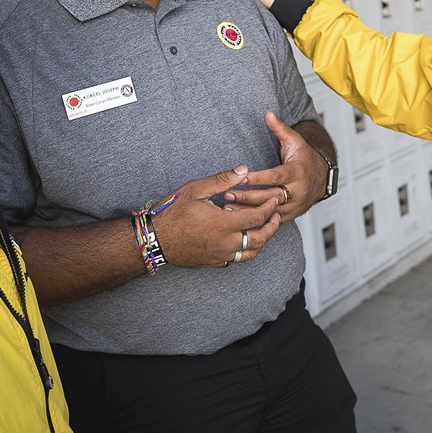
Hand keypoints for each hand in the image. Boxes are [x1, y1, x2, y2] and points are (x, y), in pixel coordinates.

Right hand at [152, 165, 282, 266]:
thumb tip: (243, 170)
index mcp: (224, 224)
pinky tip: (244, 239)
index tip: (275, 199)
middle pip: (259, 239)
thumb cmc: (172, 212)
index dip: (269, 207)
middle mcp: (225, 243)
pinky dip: (245, 250)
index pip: (257, 217)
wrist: (154, 238)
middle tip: (276, 215)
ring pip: (250, 253)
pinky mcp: (213, 262)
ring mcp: (220, 255)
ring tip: (265, 229)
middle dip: (272, 226)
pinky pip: (236, 259)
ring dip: (261, 241)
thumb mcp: (197, 189)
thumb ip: (223, 180)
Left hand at [224, 113, 325, 221]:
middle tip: (227, 193)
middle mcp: (298, 190)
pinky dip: (256, 219)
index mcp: (298, 172)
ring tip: (228, 207)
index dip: (258, 178)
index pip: (276, 176)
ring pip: (269, 210)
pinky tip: (239, 218)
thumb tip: (267, 113)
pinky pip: (272, 219)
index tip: (241, 177)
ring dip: (248, 210)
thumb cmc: (304, 158)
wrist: (321, 178)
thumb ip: (280, 128)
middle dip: (248, 196)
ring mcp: (295, 205)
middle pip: (270, 196)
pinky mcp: (291, 215)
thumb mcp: (295, 141)